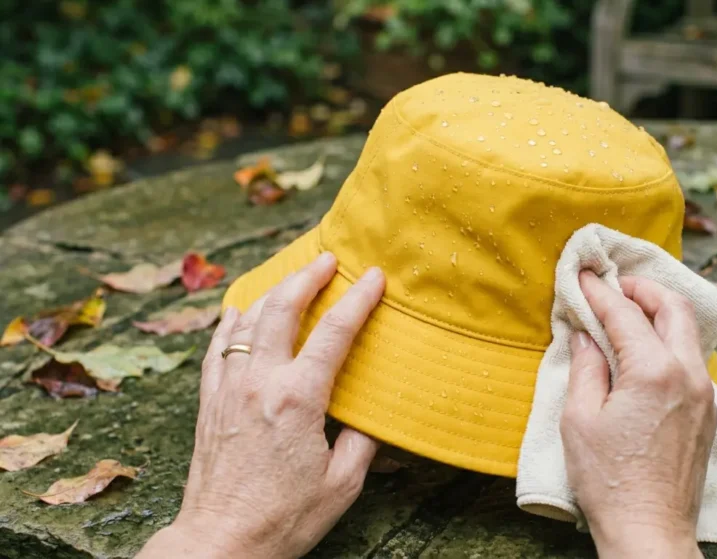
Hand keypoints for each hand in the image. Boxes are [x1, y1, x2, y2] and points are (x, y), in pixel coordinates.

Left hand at [138, 253, 385, 558]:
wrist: (220, 542)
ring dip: (273, 291)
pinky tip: (239, 309)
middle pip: (282, 308)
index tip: (374, 277)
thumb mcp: (342, 483)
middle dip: (308, 276)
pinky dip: (231, 321)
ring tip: (293, 276)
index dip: (358, 299)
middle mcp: (259, 383)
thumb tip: (375, 411)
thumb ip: (363, 439)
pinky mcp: (209, 402)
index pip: (334, 332)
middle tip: (328, 259)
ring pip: (247, 320)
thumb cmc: (285, 518)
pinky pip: (217, 347)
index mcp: (298, 399)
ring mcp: (228, 389)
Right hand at [561, 271, 716, 558]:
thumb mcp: (580, 420)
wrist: (650, 531)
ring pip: (688, 334)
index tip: (583, 277)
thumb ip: (586, 368)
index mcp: (654, 372)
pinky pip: (692, 361)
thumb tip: (586, 336)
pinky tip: (645, 354)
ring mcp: (704, 395)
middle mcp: (688, 375)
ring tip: (629, 315)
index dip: (600, 291)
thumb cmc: (610, 482)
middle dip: (643, 289)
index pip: (625, 314)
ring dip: (660, 315)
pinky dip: (669, 343)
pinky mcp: (707, 414)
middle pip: (674, 308)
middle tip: (615, 287)